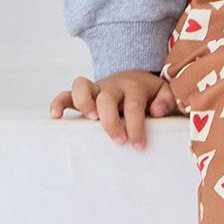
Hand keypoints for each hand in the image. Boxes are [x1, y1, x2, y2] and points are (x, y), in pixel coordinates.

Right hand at [49, 69, 177, 150]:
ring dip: (84, 103)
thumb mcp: (164, 93)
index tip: (139, 146)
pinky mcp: (84, 94)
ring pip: (83, 87)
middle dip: (111, 121)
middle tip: (119, 141)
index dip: (136, 126)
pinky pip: (67, 93)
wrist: (135, 77)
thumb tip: (156, 111)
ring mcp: (97, 89)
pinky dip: (59, 102)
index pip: (134, 106)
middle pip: (107, 98)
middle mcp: (114, 86)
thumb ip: (167, 100)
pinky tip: (56, 116)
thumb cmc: (149, 94)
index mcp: (135, 87)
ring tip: (90, 121)